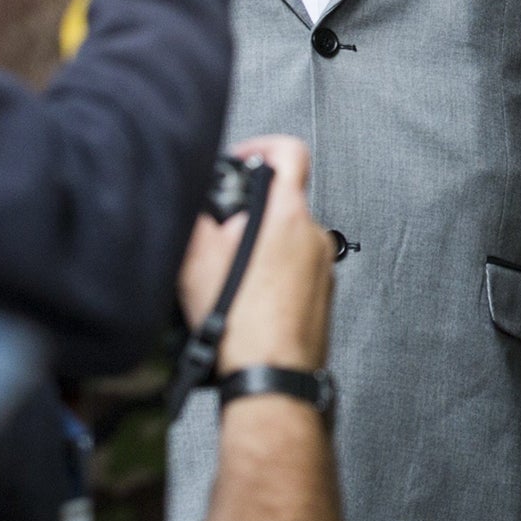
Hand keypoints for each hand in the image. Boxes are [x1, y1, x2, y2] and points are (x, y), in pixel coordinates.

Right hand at [178, 136, 335, 375]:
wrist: (270, 374)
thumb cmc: (239, 323)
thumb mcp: (197, 261)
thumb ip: (201, 220)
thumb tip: (199, 203)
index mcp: (287, 216)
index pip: (290, 153)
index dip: (263, 146)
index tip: (242, 159)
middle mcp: (313, 234)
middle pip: (283, 201)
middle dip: (251, 213)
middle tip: (222, 235)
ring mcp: (322, 264)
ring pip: (287, 238)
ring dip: (261, 247)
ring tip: (231, 276)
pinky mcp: (323, 291)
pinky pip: (296, 268)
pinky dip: (274, 274)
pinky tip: (250, 298)